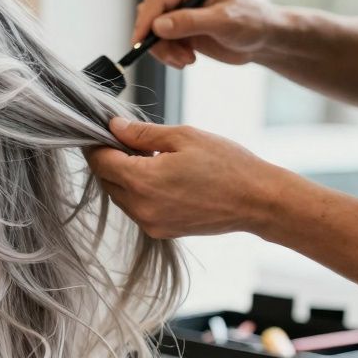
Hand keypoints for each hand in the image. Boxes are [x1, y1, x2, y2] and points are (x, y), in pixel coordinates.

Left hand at [85, 118, 285, 238]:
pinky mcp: (160, 231)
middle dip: (110, 159)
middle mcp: (140, 207)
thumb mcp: (183, 137)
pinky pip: (136, 208)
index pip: (100, 161)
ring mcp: (149, 223)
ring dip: (124, 176)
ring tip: (148, 158)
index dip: (98, 144)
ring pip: (119, 195)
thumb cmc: (227, 165)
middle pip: (106, 180)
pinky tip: (159, 177)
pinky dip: (138, 191)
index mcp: (142, 181)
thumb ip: (141, 133)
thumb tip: (113, 127)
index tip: (103, 131)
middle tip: (127, 140)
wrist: (259, 201)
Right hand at [133, 0, 284, 68]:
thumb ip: (190, 22)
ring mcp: (178, 15)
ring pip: (152, 34)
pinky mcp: (180, 32)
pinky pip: (161, 45)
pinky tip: (188, 60)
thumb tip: (158, 26)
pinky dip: (170, 56)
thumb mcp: (223, 21)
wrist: (264, 39)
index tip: (140, 43)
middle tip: (176, 58)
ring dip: (165, 52)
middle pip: (150, 17)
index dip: (145, 21)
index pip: (157, 0)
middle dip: (157, 41)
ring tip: (187, 61)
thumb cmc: (251, 22)